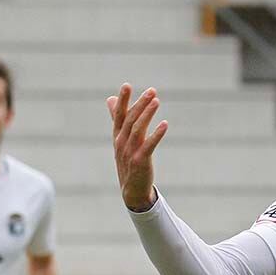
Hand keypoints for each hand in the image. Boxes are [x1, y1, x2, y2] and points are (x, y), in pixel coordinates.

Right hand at [107, 83, 167, 210]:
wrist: (131, 189)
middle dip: (140, 104)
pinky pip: (149, 145)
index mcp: (117, 136)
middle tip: (152, 91)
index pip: (119, 115)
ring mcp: (130, 152)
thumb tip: (110, 98)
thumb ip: (117, 118)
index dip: (123, 100)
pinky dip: (156, 134)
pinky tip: (165, 124)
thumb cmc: (128, 161)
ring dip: (147, 114)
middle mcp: (121, 142)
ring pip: (138, 129)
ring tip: (156, 101)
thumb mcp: (120, 139)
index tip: (126, 85)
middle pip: (130, 119)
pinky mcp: (140, 161)